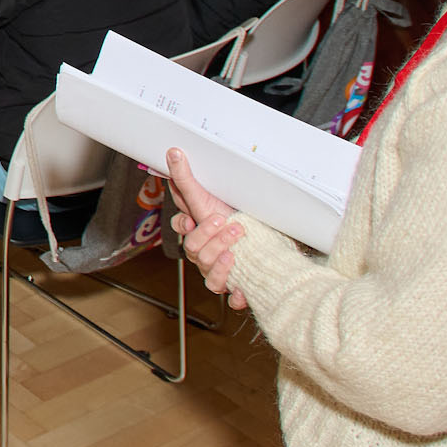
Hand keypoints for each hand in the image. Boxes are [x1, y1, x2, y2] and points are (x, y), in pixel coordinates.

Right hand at [164, 149, 248, 305]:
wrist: (272, 246)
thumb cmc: (241, 218)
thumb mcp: (215, 197)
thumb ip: (189, 179)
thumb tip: (174, 151)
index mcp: (197, 230)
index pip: (180, 227)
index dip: (183, 225)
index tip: (193, 218)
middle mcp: (203, 251)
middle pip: (192, 249)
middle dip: (209, 236)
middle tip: (225, 221)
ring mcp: (216, 269)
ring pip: (207, 271)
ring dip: (221, 258)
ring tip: (238, 242)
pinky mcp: (231, 285)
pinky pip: (227, 295)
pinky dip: (234, 292)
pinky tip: (241, 287)